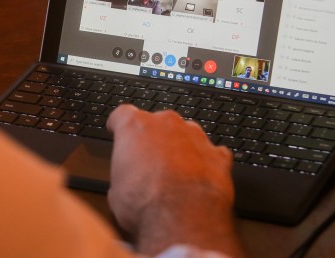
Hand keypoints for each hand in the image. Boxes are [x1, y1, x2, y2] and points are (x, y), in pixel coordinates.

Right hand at [106, 105, 241, 256]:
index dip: (120, 125)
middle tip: (148, 163)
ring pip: (186, 134)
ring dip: (180, 148)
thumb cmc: (145, 204)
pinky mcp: (218, 155)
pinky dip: (206, 163)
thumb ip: (123, 174)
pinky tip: (200, 178)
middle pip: (157, 122)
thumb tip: (126, 183)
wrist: (181, 220)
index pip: (123, 114)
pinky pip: (212, 153)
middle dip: (153, 139)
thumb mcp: (115, 192)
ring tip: (175, 173)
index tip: (119, 132)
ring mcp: (195, 136)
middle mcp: (166, 124)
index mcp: (135, 127)